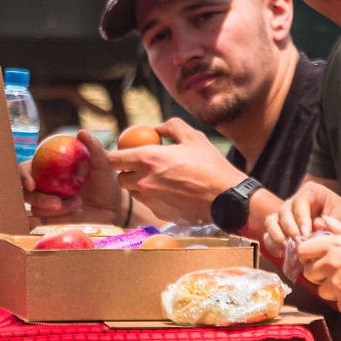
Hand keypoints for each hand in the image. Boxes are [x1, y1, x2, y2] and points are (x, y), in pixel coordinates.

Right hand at [20, 129, 123, 226]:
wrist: (113, 204)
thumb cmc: (105, 178)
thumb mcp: (102, 162)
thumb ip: (93, 147)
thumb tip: (81, 133)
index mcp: (46, 167)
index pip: (25, 169)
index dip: (22, 176)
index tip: (31, 185)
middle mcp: (42, 185)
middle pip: (25, 193)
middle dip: (38, 199)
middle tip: (57, 203)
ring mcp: (46, 203)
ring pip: (37, 209)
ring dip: (56, 210)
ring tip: (78, 204)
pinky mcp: (53, 218)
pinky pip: (48, 220)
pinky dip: (62, 217)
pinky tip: (76, 211)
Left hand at [104, 118, 243, 225]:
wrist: (225, 196)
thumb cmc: (210, 164)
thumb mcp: (192, 136)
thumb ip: (170, 127)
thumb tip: (156, 129)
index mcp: (148, 159)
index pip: (114, 159)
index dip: (117, 156)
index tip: (125, 154)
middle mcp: (144, 181)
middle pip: (120, 179)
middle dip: (127, 173)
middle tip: (142, 168)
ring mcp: (151, 200)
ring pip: (134, 193)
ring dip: (140, 186)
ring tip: (160, 180)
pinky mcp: (160, 213)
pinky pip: (149, 204)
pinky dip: (154, 198)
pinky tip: (172, 193)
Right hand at [261, 181, 340, 264]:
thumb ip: (331, 224)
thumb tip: (316, 226)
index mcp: (313, 193)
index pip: (299, 202)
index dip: (300, 218)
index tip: (306, 233)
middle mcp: (297, 201)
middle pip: (284, 210)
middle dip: (289, 228)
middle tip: (298, 242)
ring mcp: (288, 215)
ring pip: (272, 220)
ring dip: (276, 235)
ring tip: (286, 247)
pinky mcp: (283, 229)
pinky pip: (270, 234)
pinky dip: (272, 243)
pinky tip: (281, 253)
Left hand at [292, 217, 340, 317]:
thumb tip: (324, 220)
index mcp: (336, 246)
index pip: (303, 250)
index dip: (308, 254)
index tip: (316, 257)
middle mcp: (333, 265)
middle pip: (308, 272)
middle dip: (318, 273)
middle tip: (337, 271)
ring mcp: (338, 286)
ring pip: (321, 291)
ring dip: (332, 289)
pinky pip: (338, 304)